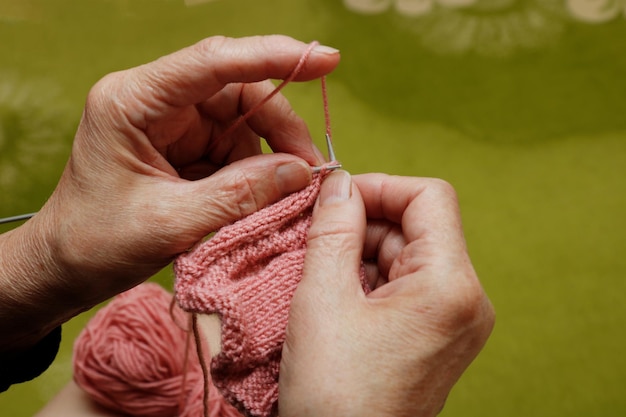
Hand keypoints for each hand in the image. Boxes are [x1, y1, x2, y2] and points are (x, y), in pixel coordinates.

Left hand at [0, 35, 339, 348]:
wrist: (64, 269)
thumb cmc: (96, 243)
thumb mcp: (171, 223)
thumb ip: (240, 194)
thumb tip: (300, 172)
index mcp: (134, 102)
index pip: (213, 63)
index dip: (273, 56)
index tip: (325, 60)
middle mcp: (155, 103)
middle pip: (238, 92)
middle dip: (280, 127)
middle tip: (310, 171)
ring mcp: (172, 125)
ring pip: (244, 121)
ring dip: (272, 154)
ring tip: (289, 193)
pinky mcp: (184, 148)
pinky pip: (236, 149)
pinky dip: (258, 172)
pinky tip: (267, 197)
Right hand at [279, 172, 494, 416]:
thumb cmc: (335, 396)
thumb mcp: (322, 299)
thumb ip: (334, 229)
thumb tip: (339, 183)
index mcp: (450, 286)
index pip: (428, 197)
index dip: (379, 186)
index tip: (334, 197)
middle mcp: (466, 301)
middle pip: (416, 226)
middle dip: (362, 223)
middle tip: (313, 238)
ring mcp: (455, 321)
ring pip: (407, 254)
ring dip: (361, 252)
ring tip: (319, 276)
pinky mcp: (438, 335)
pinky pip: (406, 285)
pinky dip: (369, 278)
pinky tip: (336, 297)